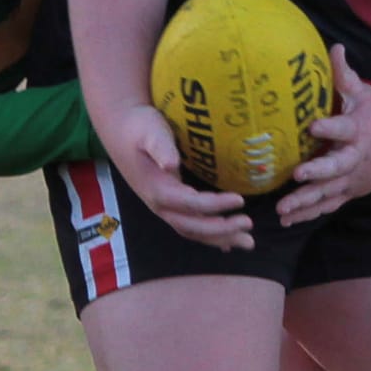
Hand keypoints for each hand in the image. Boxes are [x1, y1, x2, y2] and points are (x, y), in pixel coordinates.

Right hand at [108, 103, 253, 250]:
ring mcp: (163, 207)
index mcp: (157, 189)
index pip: (191, 204)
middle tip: (249, 224)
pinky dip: (209, 237)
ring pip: (192, 231)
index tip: (240, 200)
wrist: (121, 128)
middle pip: (193, 226)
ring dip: (220, 238)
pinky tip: (227, 243)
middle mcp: (159, 204)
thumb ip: (161, 148)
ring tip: (247, 241)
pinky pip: (190, 226)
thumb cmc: (139, 126)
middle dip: (222, 229)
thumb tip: (170, 165)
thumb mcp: (150, 131)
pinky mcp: (168, 204)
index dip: (215, 205)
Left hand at [277, 48, 370, 223]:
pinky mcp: (349, 192)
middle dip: (318, 172)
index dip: (330, 127)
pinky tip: (287, 220)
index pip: (344, 128)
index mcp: (359, 130)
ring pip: (329, 192)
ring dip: (306, 202)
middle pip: (337, 167)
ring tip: (282, 209)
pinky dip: (308, 214)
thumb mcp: (366, 93)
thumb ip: (345, 75)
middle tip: (297, 174)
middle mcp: (356, 158)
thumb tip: (334, 46)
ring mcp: (353, 178)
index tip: (312, 124)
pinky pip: (328, 205)